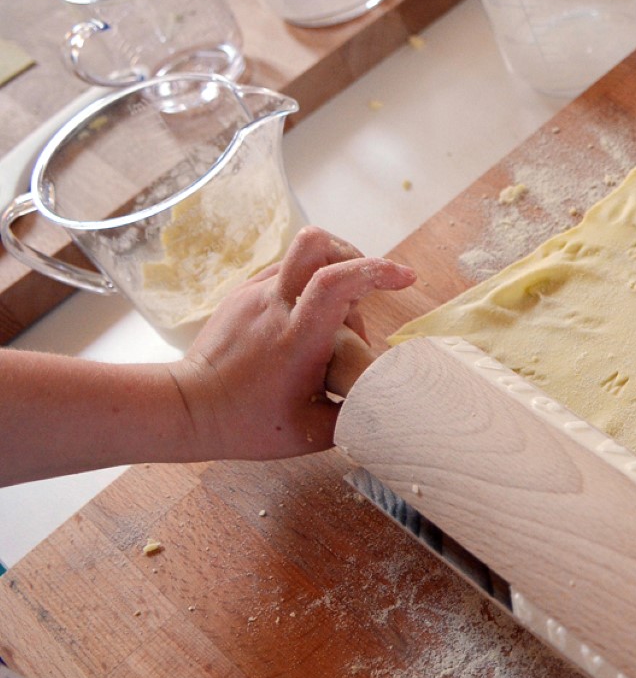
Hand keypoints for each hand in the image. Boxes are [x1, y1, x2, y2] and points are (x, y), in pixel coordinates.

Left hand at [171, 226, 415, 460]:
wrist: (186, 409)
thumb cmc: (247, 424)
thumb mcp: (314, 433)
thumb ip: (357, 414)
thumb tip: (389, 402)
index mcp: (296, 337)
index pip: (337, 282)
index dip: (377, 271)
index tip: (406, 280)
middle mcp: (274, 306)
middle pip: (315, 243)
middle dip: (354, 254)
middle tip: (367, 291)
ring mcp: (254, 294)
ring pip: (304, 259)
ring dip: (333, 276)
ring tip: (340, 323)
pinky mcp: (243, 295)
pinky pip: (285, 274)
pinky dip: (309, 288)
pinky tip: (312, 324)